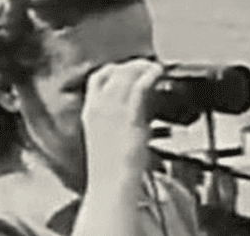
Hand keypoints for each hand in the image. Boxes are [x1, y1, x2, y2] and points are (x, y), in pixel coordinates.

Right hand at [80, 59, 164, 174]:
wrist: (111, 184)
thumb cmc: (111, 169)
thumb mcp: (107, 137)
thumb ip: (117, 119)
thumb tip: (134, 109)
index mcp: (90, 111)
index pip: (97, 78)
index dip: (114, 68)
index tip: (128, 67)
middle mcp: (99, 106)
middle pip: (114, 72)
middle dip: (132, 65)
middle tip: (147, 65)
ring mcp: (113, 109)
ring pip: (127, 74)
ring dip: (143, 66)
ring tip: (155, 67)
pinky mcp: (130, 115)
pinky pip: (141, 84)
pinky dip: (151, 73)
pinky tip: (159, 73)